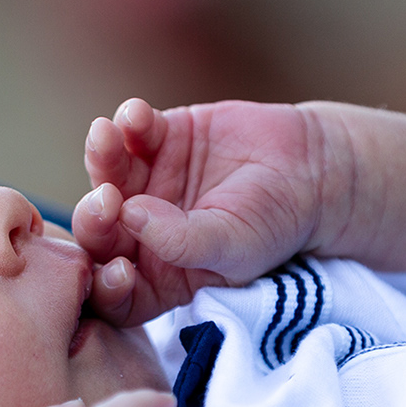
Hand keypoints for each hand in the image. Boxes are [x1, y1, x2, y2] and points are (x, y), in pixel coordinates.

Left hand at [75, 98, 324, 325]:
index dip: (105, 286)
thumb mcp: (234, 247)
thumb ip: (182, 242)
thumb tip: (130, 214)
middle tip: (107, 201)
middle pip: (99, 232)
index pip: (116, 292)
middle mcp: (142, 232)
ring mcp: (145, 183)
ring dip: (100, 157)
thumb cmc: (275, 223)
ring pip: (106, 174)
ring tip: (107, 136)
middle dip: (94, 219)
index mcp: (159, 274)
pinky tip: (137, 114)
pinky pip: (130, 131)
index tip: (119, 270)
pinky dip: (129, 120)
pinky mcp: (157, 138)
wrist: (311, 168)